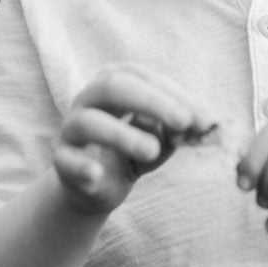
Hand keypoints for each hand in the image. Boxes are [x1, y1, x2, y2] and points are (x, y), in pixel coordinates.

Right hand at [53, 65, 215, 215]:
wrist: (98, 187)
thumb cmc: (134, 150)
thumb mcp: (162, 138)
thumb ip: (176, 129)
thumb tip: (195, 124)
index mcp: (116, 82)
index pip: (146, 78)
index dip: (177, 96)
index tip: (206, 120)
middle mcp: (89, 98)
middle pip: (114, 86)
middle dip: (152, 102)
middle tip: (183, 122)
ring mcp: (71, 128)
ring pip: (90, 122)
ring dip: (122, 134)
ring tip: (152, 152)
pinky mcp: (62, 160)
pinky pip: (66, 160)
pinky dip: (82, 166)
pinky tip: (97, 175)